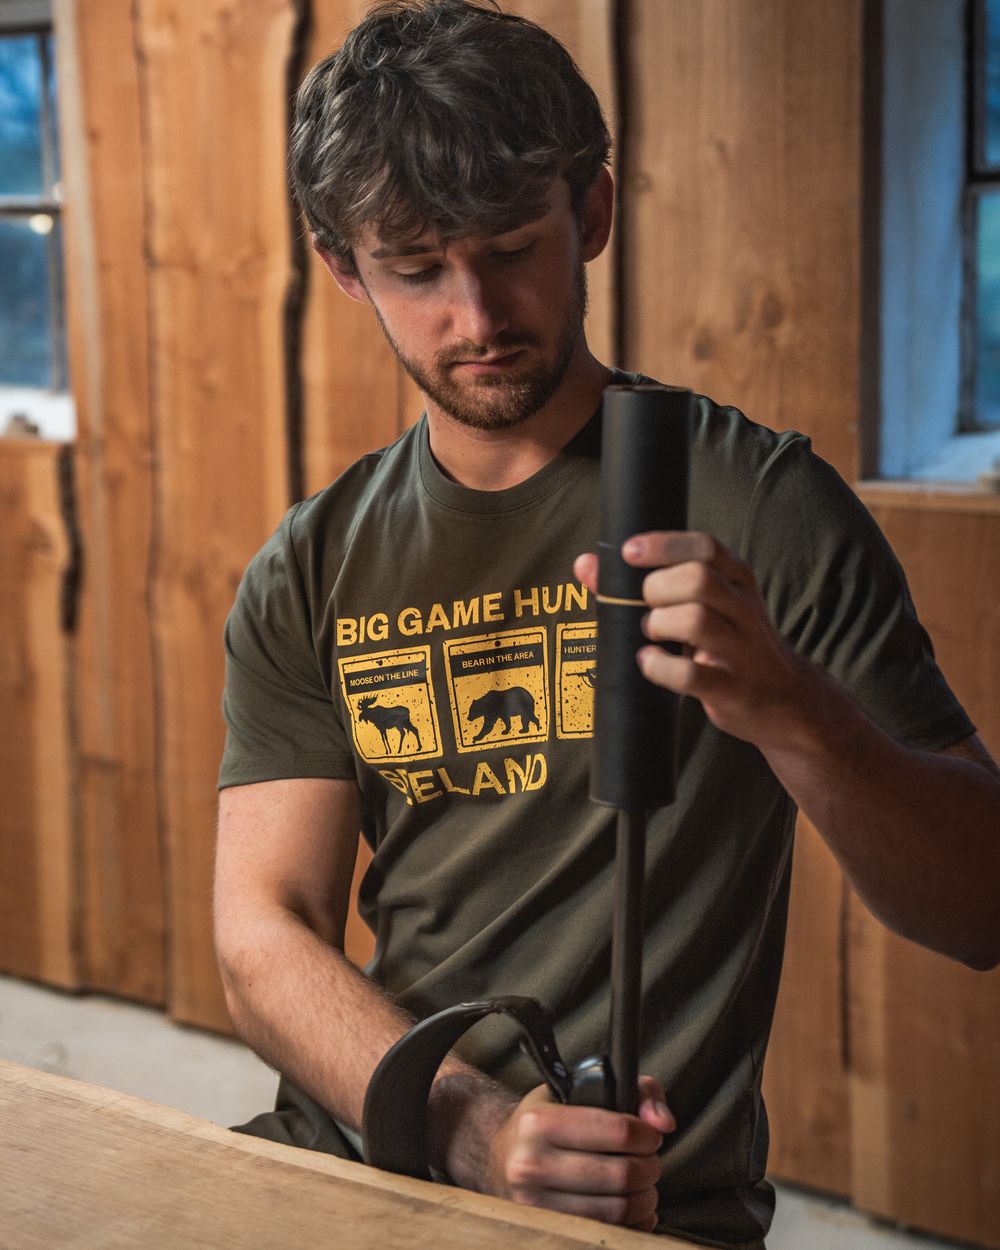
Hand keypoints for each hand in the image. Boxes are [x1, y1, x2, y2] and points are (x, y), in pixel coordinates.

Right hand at [485, 1076, 674, 1231]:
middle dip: (649, 1167)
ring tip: (642, 1183)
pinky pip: (608, 1233)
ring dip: (645, 1197)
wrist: (499, 1157)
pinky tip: (631, 1206)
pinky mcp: (546, 1228)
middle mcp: (532, 1165)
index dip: (647, 1134)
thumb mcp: (580, 1088)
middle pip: (622, 1174)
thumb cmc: (550, 1118)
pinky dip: (633, 1223)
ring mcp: (536, 1205)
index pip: (618, 1131)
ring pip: (618, 1209)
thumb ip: (635, 1091)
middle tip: (649, 1160)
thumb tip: (663, 1123)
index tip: (649, 1135)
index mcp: (539, 1122)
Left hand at [574, 532, 810, 747]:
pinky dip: (660, 668)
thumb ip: (648, 582)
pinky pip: (690, 675)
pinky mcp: (733, 688)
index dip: (663, 544)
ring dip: (659, 625)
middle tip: (646, 607)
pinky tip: (650, 662)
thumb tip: (585, 564)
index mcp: (738, 580)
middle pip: (697, 579)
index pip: (704, 546)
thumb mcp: (704, 605)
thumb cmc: (730, 643)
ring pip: (695, 620)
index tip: (629, 552)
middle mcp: (744, 608)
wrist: (784, 699)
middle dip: (657, 589)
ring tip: (652, 634)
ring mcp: (742, 649)